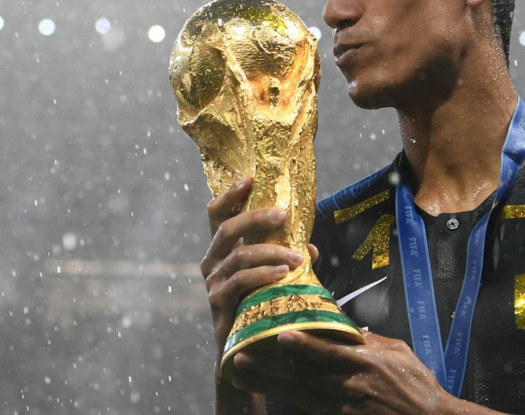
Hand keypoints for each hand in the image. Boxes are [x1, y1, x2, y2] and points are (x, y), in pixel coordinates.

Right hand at [201, 177, 318, 368]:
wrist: (245, 346)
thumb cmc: (258, 303)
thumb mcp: (274, 275)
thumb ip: (288, 257)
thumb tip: (313, 247)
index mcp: (221, 248)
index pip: (217, 214)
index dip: (230, 195)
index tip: (249, 178)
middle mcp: (212, 261)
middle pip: (226, 228)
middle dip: (255, 217)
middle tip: (282, 213)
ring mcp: (213, 281)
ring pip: (238, 254)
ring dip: (271, 251)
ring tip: (296, 257)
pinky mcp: (218, 301)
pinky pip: (241, 281)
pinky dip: (264, 274)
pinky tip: (284, 273)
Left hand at [231, 331, 459, 414]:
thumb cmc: (416, 385)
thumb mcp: (397, 352)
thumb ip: (369, 340)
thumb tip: (347, 328)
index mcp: (364, 362)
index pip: (327, 351)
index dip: (302, 345)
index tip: (279, 335)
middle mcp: (348, 384)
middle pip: (302, 374)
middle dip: (270, 367)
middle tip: (241, 358)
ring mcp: (342, 406)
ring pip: (297, 393)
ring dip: (268, 383)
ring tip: (244, 374)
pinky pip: (308, 408)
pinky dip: (288, 400)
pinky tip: (269, 393)